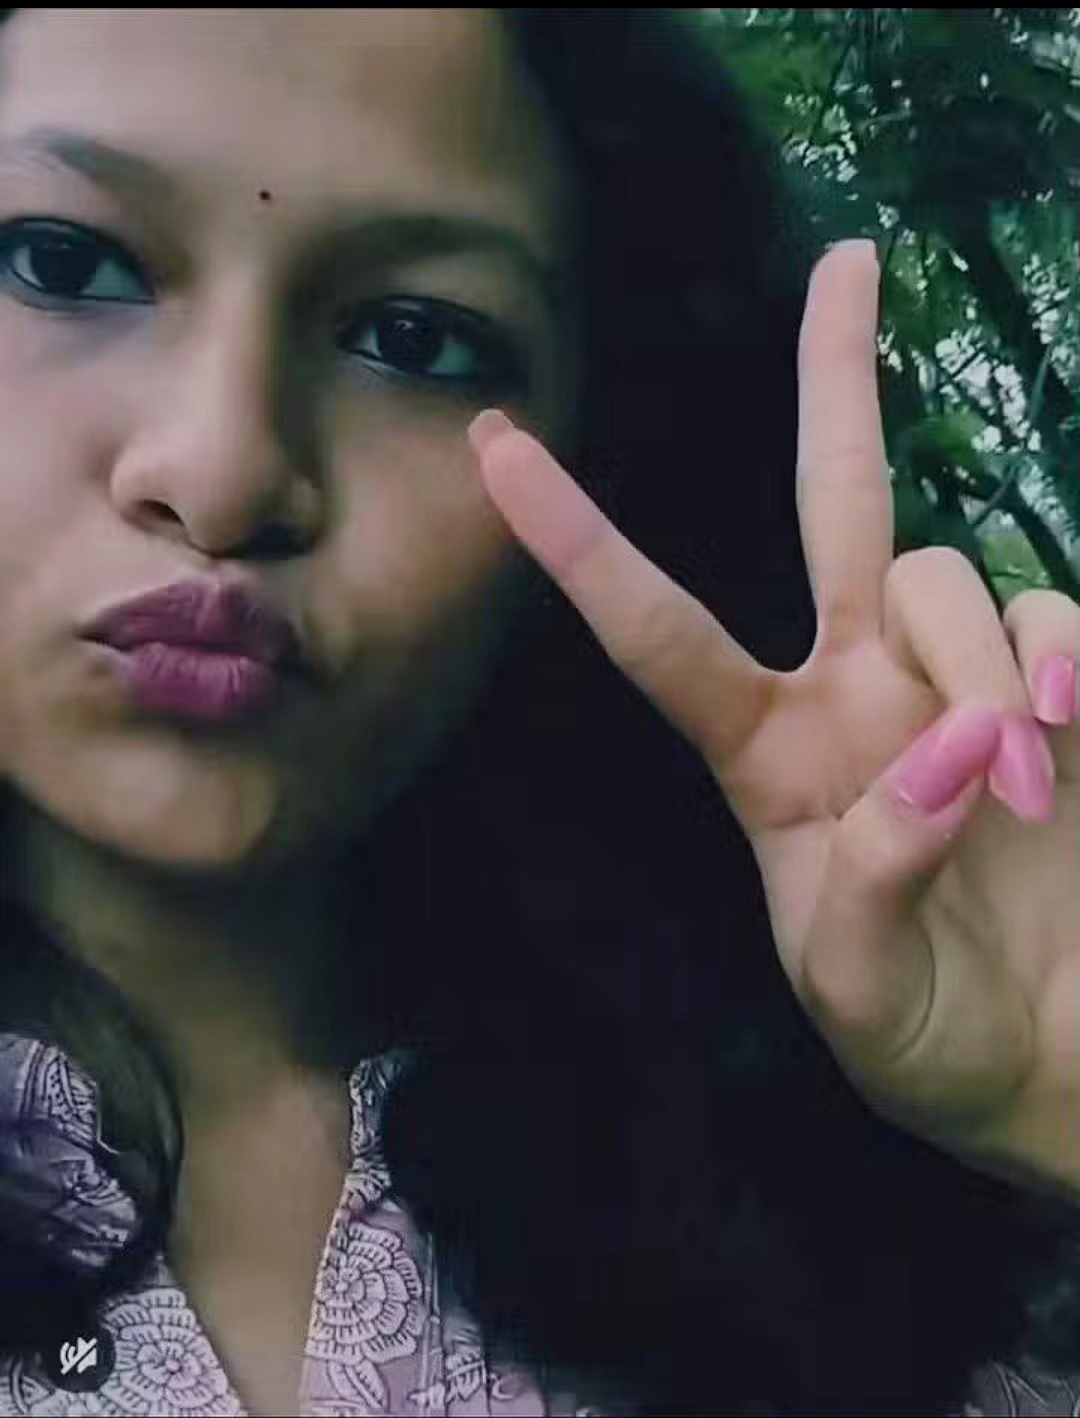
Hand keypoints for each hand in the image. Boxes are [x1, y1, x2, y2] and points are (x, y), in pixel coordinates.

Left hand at [468, 240, 1079, 1203]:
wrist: (1044, 1063)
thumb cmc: (920, 1037)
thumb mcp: (859, 992)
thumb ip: (876, 886)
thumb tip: (946, 760)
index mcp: (765, 755)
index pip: (654, 631)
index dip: (576, 543)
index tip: (496, 445)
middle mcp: (855, 688)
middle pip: (841, 503)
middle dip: (838, 383)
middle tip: (850, 257)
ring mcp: (958, 683)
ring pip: (960, 575)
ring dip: (985, 667)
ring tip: (1016, 783)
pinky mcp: (1057, 696)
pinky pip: (1060, 619)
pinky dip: (1064, 662)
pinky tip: (1062, 732)